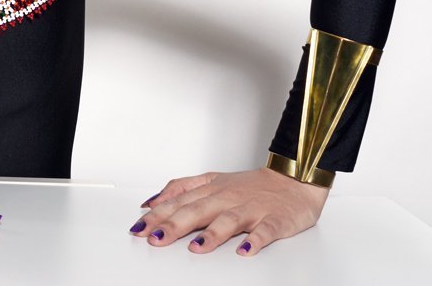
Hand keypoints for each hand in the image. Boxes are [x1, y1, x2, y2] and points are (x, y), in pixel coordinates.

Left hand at [129, 166, 329, 255]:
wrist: (293, 181)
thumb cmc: (250, 185)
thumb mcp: (212, 180)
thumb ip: (182, 188)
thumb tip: (152, 201)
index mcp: (211, 190)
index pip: (179, 202)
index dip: (158, 215)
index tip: (139, 227)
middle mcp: (227, 198)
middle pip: (197, 211)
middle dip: (175, 224)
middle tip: (155, 238)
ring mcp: (251, 210)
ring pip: (228, 220)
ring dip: (211, 234)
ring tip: (195, 247)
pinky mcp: (274, 221)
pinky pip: (265, 231)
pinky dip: (255, 241)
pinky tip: (244, 250)